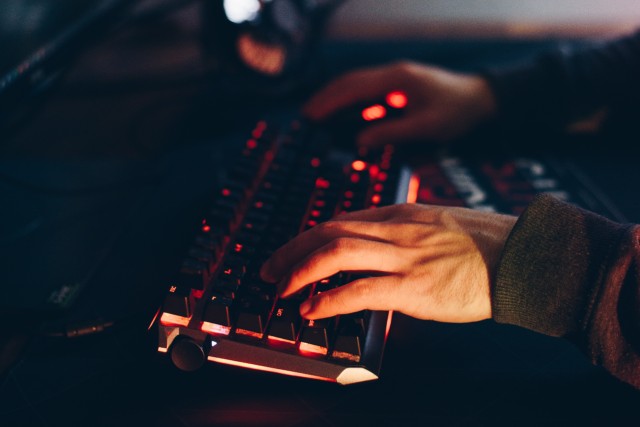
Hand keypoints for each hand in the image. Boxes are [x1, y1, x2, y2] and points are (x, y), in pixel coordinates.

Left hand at [260, 204, 516, 322]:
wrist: (524, 258)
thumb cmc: (485, 245)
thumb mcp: (439, 225)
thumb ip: (406, 232)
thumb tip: (380, 250)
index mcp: (402, 213)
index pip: (343, 219)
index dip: (310, 236)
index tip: (293, 251)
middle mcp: (397, 229)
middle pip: (329, 230)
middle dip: (291, 249)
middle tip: (269, 269)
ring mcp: (404, 256)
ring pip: (335, 252)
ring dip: (299, 270)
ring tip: (280, 289)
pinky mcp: (414, 287)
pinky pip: (359, 290)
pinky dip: (328, 299)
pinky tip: (311, 310)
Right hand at [303, 61, 496, 147]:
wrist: (481, 99)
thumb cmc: (457, 111)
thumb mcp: (426, 126)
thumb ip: (392, 132)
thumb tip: (360, 141)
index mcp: (396, 79)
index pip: (354, 87)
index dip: (330, 101)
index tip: (311, 115)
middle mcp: (392, 74)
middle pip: (350, 82)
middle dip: (326, 98)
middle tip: (306, 116)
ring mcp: (395, 79)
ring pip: (357, 85)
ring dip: (337, 98)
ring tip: (317, 115)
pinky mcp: (399, 87)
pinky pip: (369, 93)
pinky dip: (352, 103)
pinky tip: (344, 116)